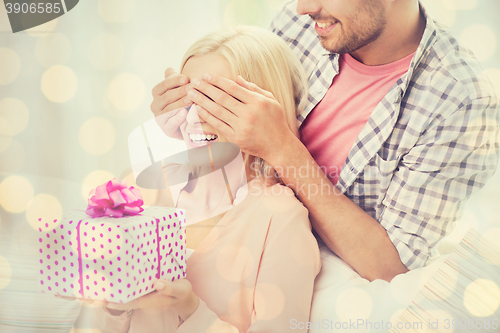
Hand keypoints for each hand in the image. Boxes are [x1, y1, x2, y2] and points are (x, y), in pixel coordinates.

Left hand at [57, 279, 198, 321]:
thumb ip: (169, 287)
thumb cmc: (179, 292)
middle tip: (68, 289)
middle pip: (106, 297)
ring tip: (71, 282)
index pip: (117, 299)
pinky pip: (114, 285)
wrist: (181, 295)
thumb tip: (156, 283)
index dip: (101, 297)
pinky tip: (90, 275)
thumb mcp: (179, 289)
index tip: (86, 294)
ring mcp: (132, 291)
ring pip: (108, 291)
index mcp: (142, 299)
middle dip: (89, 294)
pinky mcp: (133, 285)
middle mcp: (133, 296)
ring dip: (91, 288)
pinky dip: (101, 282)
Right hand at [151, 68, 192, 139]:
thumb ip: (174, 80)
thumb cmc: (181, 101)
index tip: (186, 78)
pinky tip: (185, 113)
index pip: (164, 84)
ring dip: (180, 103)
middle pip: (167, 96)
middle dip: (180, 92)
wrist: (184, 124)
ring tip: (191, 100)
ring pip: (169, 109)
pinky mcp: (166, 129)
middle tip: (191, 88)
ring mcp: (159, 117)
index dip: (175, 81)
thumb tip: (170, 69)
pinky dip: (178, 118)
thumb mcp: (178, 89)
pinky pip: (171, 123)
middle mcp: (155, 105)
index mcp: (157, 93)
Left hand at [186, 74, 297, 162]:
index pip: (232, 88)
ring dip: (202, 101)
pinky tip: (198, 109)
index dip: (217, 81)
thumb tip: (237, 78)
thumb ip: (253, 88)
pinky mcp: (236, 138)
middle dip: (205, 88)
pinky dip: (207, 116)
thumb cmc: (275, 121)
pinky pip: (218, 125)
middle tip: (193, 81)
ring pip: (217, 111)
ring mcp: (241, 127)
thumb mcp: (271, 100)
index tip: (206, 75)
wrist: (278, 145)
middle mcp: (248, 114)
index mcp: (257, 102)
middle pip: (222, 98)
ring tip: (191, 93)